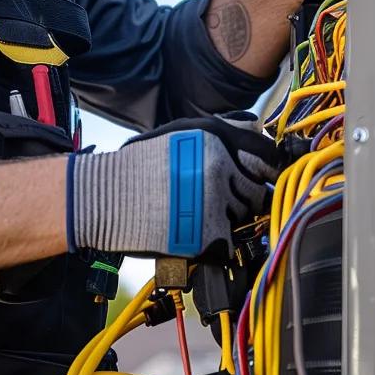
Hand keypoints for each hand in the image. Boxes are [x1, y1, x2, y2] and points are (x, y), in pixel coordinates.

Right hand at [67, 113, 280, 257]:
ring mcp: (216, 201)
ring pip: (243, 218)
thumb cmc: (137, 166)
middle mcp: (221, 167)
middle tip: (218, 202)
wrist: (105, 196)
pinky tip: (195, 233)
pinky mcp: (207, 234)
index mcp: (217, 140)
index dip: (268, 170)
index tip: (265, 178)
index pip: (268, 156)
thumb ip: (221, 132)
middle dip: (243, 198)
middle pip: (257, 191)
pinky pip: (228, 244)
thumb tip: (255, 130)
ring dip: (227, 220)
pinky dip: (215, 244)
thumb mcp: (180, 133)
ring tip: (198, 215)